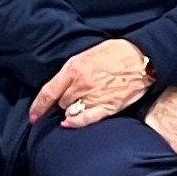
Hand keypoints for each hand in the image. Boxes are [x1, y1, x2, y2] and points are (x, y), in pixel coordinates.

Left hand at [30, 38, 152, 127]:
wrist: (143, 58)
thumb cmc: (116, 53)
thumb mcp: (87, 55)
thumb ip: (72, 71)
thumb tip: (61, 86)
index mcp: (74, 68)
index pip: (49, 92)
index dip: (38, 106)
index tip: (33, 116)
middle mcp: (82, 85)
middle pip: (61, 102)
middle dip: (62, 101)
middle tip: (71, 97)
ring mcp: (95, 97)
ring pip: (71, 111)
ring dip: (71, 110)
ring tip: (80, 103)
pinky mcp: (109, 107)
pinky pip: (86, 120)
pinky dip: (76, 122)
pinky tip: (70, 122)